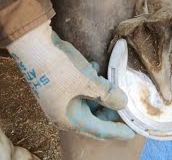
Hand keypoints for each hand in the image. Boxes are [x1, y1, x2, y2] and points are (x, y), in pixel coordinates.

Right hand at [6, 21, 134, 139]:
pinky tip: (95, 69)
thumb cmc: (61, 68)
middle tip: (126, 105)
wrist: (33, 45)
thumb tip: (123, 103)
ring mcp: (61, 101)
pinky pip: (81, 92)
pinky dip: (91, 84)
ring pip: (89, 104)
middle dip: (111, 112)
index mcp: (69, 119)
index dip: (118, 131)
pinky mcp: (60, 88)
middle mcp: (64, 114)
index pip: (99, 130)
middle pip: (94, 119)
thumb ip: (108, 95)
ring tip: (112, 84)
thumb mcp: (88, 82)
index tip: (133, 132)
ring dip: (102, 95)